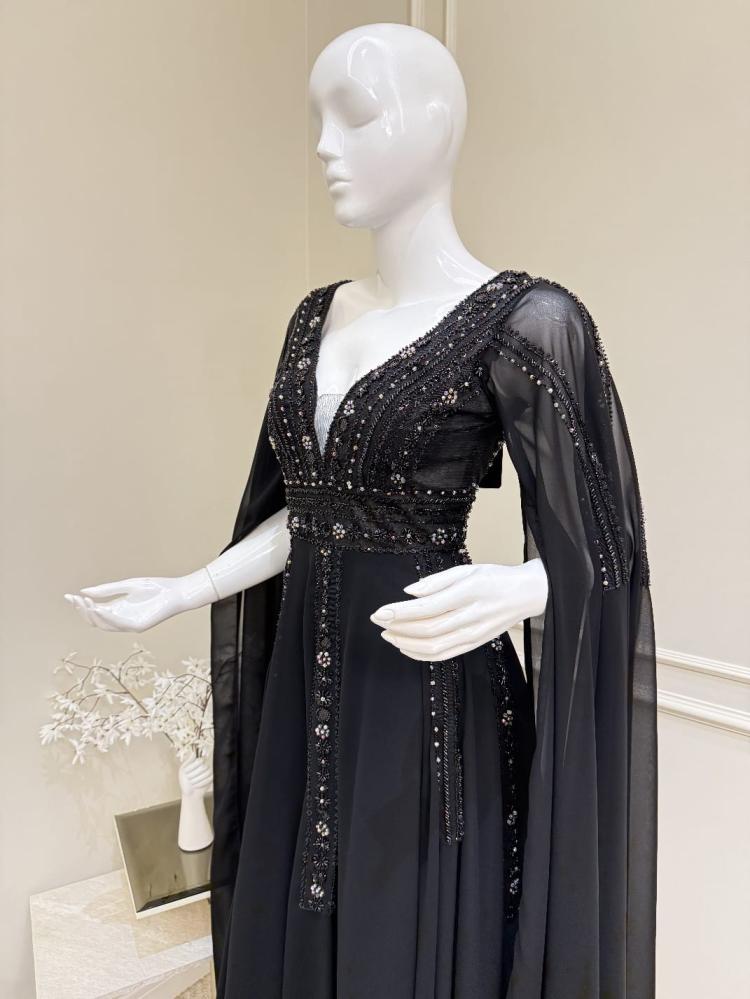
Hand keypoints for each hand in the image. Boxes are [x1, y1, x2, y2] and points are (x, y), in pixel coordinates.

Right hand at [63, 568, 215, 631]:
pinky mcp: (138, 626)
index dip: (80, 605)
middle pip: (96, 620)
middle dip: (83, 610)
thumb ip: (106, 590)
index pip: (94, 611)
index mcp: (118, 608)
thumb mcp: (127, 586)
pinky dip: (107, 618)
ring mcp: (129, 624)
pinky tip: (98, 609)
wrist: (176, 591)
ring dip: (93, 615)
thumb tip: (83, 592)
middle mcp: (121, 618)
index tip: (68, 596)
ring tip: (85, 602)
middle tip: (75, 599)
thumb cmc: (155, 587)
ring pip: (105, 625)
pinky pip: (119, 624)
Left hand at [178, 756, 212, 798]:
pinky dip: (201, 783)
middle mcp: (204, 766)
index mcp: (197, 763)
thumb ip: (188, 761)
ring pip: (206, 773)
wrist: (189, 793)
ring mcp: (208, 772)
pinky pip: (209, 779)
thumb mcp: (182, 770)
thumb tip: (194, 753)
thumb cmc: (184, 781)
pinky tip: (197, 786)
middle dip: (194, 775)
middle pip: (203, 767)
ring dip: (197, 780)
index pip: (199, 761)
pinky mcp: (211, 779)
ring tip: (192, 783)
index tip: (186, 773)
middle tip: (189, 779)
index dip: (192, 767)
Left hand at [369, 559, 547, 661]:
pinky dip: (420, 654)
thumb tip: (409, 593)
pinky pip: (443, 655)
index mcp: (468, 593)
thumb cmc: (495, 578)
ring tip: (387, 634)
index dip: (400, 613)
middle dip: (397, 627)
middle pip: (426, 630)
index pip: (426, 608)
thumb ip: (437, 581)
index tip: (379, 611)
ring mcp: (473, 635)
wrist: (527, 595)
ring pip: (432, 647)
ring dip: (405, 643)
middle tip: (377, 620)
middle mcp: (470, 617)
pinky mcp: (474, 645)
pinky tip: (405, 647)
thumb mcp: (467, 569)